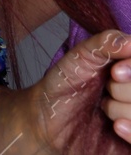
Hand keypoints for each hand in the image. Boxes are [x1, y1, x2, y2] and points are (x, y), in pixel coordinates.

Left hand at [31, 28, 130, 154]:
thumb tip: (130, 42)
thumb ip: (105, 44)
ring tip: (104, 108)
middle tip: (107, 90)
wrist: (47, 118)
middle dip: (124, 90)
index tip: (115, 72)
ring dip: (123, 110)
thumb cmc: (65, 83)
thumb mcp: (80, 56)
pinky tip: (117, 127)